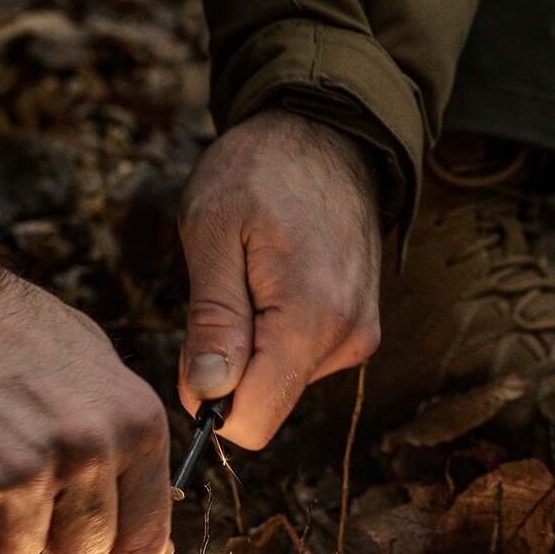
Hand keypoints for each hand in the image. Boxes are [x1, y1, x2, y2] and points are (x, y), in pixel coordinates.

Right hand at [0, 268, 170, 553]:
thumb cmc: (5, 333)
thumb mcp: (93, 365)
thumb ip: (121, 449)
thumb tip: (125, 552)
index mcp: (133, 422)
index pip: (144, 538)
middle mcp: (86, 450)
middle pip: (82, 552)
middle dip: (49, 527)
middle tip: (14, 468)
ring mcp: (21, 472)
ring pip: (16, 548)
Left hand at [177, 108, 380, 448]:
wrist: (326, 132)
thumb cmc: (259, 170)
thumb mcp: (213, 234)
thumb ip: (213, 322)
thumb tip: (206, 397)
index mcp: (310, 319)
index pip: (254, 421)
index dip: (209, 401)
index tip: (195, 350)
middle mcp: (347, 339)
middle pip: (264, 404)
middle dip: (230, 366)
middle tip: (224, 289)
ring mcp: (358, 336)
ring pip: (279, 383)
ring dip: (252, 343)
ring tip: (254, 272)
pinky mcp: (358, 330)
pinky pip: (298, 361)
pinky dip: (274, 333)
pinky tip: (277, 277)